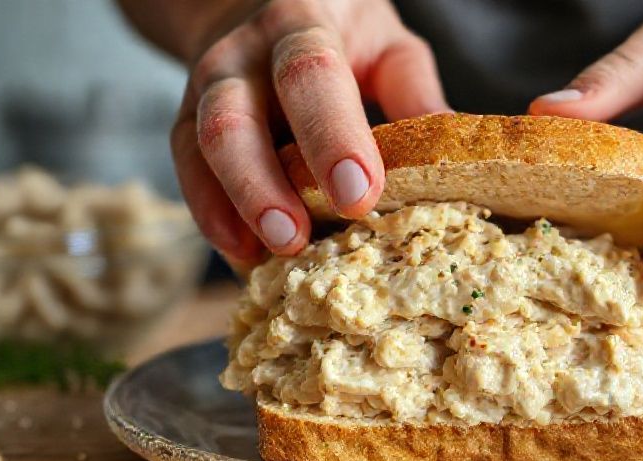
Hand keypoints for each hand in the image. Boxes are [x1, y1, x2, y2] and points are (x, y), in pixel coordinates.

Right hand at [171, 0, 447, 264]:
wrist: (255, 2)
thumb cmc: (340, 35)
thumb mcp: (386, 46)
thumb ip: (413, 93)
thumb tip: (454, 162)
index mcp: (301, 24)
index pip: (311, 75)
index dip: (332, 136)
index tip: (360, 194)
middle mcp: (242, 54)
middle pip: (236, 116)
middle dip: (263, 183)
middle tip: (296, 237)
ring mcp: (206, 89)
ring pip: (202, 146)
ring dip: (234, 206)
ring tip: (270, 253)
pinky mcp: (188, 124)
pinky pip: (188, 171)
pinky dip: (213, 216)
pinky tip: (243, 255)